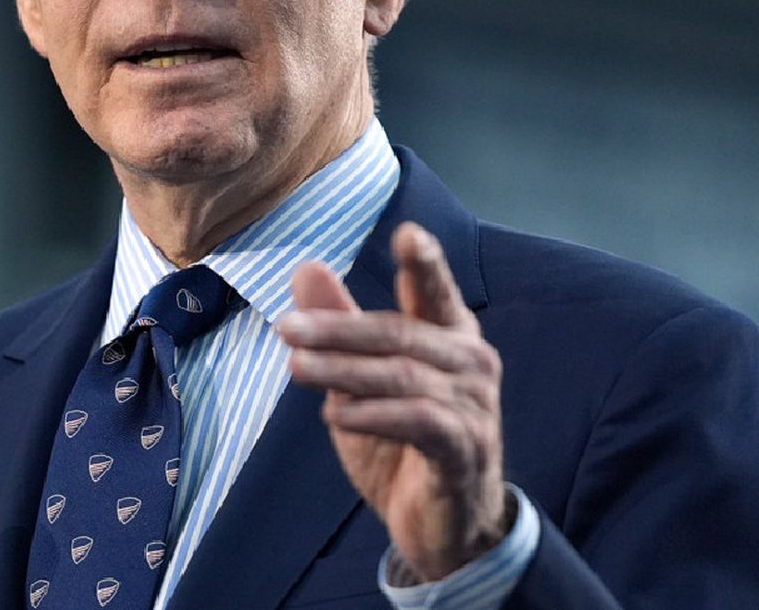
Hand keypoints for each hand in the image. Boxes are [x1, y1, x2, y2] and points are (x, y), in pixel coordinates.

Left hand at [279, 222, 509, 580]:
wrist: (444, 525)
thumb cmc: (403, 439)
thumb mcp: (361, 378)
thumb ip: (340, 323)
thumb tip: (306, 266)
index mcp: (450, 335)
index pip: (434, 291)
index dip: (425, 263)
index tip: (409, 234)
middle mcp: (470, 364)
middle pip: (399, 334)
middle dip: (338, 329)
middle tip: (284, 328)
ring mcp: (473, 407)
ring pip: (402, 376)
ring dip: (344, 371)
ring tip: (295, 368)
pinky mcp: (465, 451)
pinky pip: (420, 422)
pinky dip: (375, 416)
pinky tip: (338, 416)